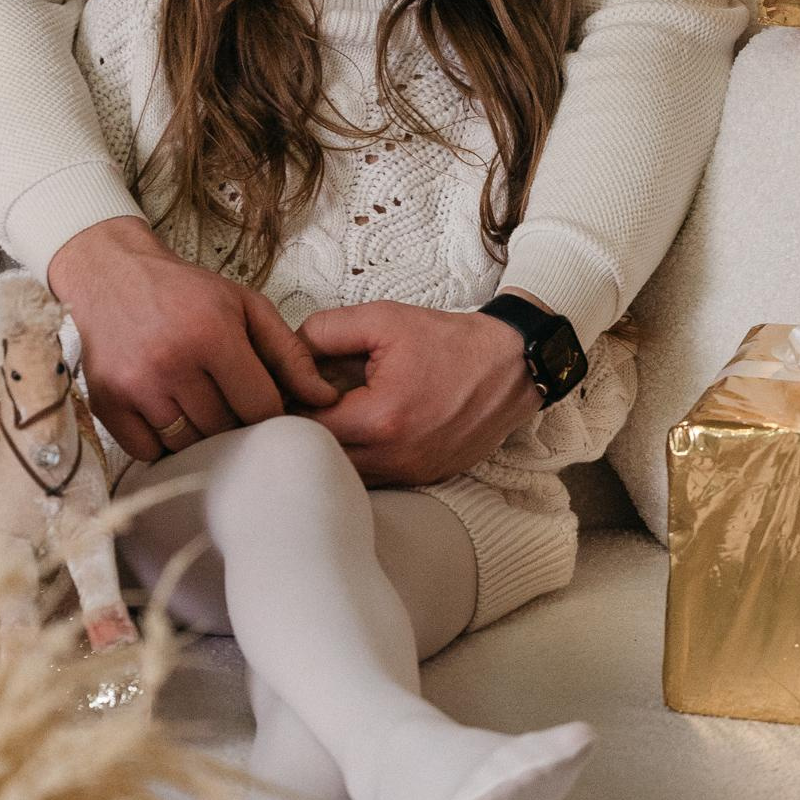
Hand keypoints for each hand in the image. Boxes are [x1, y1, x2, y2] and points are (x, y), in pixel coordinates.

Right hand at [47, 217, 336, 460]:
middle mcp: (171, 363)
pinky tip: (168, 415)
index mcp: (211, 335)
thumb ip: (289, 352)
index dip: (269, 412)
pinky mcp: (107, 404)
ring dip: (200, 434)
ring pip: (188, 445)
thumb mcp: (245, 306)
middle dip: (234, 422)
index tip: (263, 402)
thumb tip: (325, 397)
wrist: (111, 274)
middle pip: (225, 429)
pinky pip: (148, 452)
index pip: (260, 407)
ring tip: (198, 403)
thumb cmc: (185, 292)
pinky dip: (162, 444)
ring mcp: (135, 387)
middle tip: (228, 400)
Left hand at [298, 302, 539, 486]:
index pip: (306, 425)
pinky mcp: (423, 479)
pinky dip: (361, 457)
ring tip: (336, 413)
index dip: (290, 403)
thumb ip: (325, 330)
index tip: (290, 386)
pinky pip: (374, 478)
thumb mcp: (383, 319)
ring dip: (333, 447)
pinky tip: (364, 429)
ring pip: (345, 473)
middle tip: (305, 400)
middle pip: (322, 456)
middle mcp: (395, 457)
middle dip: (307, 429)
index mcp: (381, 419)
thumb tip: (288, 350)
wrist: (512, 366)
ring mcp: (411, 474)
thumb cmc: (451, 342)